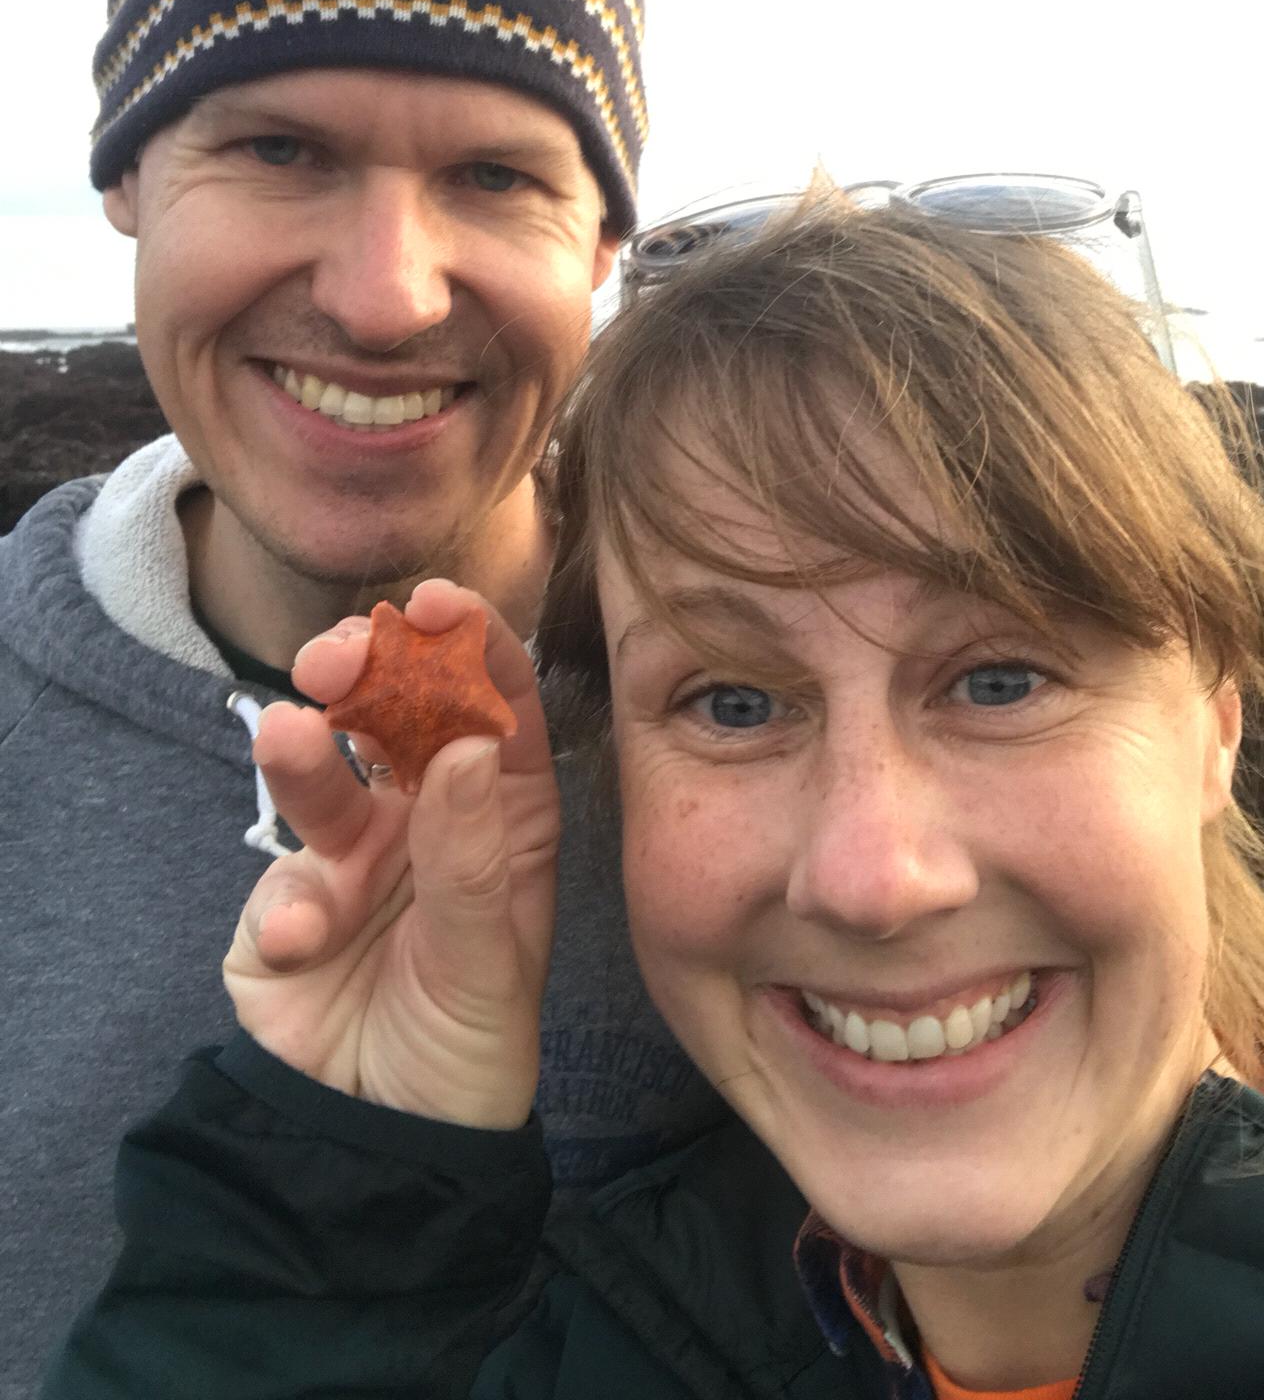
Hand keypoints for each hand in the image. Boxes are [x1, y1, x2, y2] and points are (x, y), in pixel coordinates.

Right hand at [223, 580, 558, 1129]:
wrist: (381, 1146)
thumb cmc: (468, 1048)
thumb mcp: (489, 962)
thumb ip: (472, 859)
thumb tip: (468, 745)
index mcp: (499, 814)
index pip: (494, 707)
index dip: (469, 646)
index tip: (437, 601)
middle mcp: (428, 816)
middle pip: (397, 716)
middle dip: (365, 670)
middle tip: (337, 656)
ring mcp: (353, 855)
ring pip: (324, 772)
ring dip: (303, 751)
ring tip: (288, 736)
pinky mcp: (287, 903)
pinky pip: (279, 880)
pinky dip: (285, 904)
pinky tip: (300, 942)